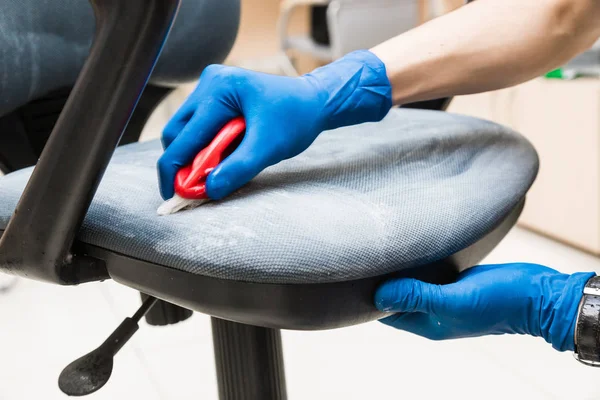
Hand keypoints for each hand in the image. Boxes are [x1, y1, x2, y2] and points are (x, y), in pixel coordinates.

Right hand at [157, 50, 391, 199]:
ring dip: (196, 154)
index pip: (183, 136)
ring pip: (185, 130)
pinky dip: (205, 146)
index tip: (171, 194)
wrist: (313, 103)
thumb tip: (209, 189)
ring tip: (217, 170)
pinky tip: (224, 155)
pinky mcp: (215, 94)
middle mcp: (210, 82)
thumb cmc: (295, 120)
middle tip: (196, 187)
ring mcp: (211, 86)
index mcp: (220, 89)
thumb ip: (239, 169)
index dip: (174, 169)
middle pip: (177, 132)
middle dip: (183, 162)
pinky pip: (199, 126)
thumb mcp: (269, 148)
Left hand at [374, 263, 594, 350]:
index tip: (356, 273)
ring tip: (383, 244)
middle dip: (382, 280)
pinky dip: (418, 261)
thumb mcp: (454, 300)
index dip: (370, 296)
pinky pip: (429, 271)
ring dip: (400, 269)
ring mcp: (444, 294)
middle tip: (365, 252)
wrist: (539, 293)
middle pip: (396, 296)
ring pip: (412, 282)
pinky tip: (410, 243)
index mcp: (427, 324)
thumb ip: (417, 297)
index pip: (386, 313)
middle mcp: (432, 311)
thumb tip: (380, 295)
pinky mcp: (455, 279)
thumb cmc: (500, 301)